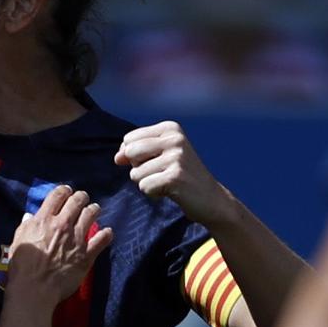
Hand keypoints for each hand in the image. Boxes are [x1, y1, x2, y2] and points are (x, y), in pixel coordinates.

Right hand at [3, 185, 112, 303]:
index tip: (66, 192)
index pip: (58, 195)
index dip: (64, 191)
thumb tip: (30, 217)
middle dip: (81, 197)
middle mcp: (63, 225)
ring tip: (94, 210)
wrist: (35, 288)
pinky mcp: (87, 254)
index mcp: (44, 220)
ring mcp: (77, 239)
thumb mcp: (17, 241)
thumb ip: (26, 227)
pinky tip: (107, 232)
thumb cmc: (21, 266)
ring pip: (91, 214)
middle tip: (81, 199)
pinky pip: (103, 239)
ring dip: (94, 209)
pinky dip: (106, 234)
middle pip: (77, 201)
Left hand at [117, 121, 238, 225]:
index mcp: (170, 128)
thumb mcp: (157, 156)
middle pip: (129, 153)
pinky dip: (153, 193)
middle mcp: (175, 138)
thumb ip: (133, 152)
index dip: (134, 156)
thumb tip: (117, 158)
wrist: (210, 198)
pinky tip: (171, 191)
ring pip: (135, 173)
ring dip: (147, 182)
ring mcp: (176, 157)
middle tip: (162, 173)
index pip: (128, 139)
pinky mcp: (175, 176)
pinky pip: (144, 187)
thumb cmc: (179, 175)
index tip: (157, 161)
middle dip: (138, 168)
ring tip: (168, 182)